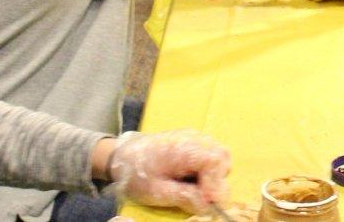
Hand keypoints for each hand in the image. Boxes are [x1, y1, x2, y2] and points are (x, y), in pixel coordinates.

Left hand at [109, 130, 230, 211]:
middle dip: (217, 181)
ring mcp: (194, 137)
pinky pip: (211, 153)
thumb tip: (207, 206)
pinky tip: (193, 179)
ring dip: (214, 175)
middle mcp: (193, 138)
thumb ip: (184, 197)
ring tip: (197, 189)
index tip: (208, 202)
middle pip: (222, 157)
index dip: (216, 184)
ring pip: (219, 155)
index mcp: (183, 149)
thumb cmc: (136, 174)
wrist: (121, 156)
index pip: (214, 162)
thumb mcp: (156, 192)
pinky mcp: (193, 140)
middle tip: (203, 198)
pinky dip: (209, 169)